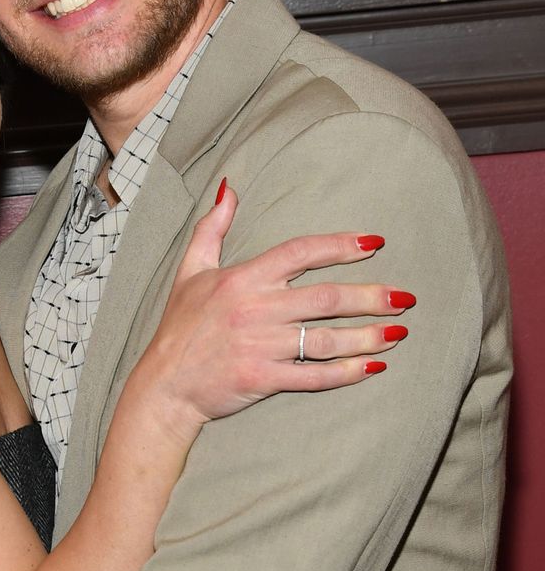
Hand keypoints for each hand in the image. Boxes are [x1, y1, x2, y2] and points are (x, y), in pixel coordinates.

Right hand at [141, 183, 414, 432]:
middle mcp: (255, 309)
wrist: (165, 381)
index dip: (339, 245)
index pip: (300, 252)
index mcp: (242, 278)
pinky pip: (313, 376)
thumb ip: (212, 227)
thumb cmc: (180, 324)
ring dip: (367, 336)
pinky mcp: (262, 378)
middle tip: (405, 297)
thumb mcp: (190, 268)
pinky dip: (345, 373)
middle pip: (325, 298)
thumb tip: (229, 188)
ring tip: (399, 333)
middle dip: (371, 296)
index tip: (373, 242)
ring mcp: (260, 345)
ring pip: (325, 339)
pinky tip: (371, 367)